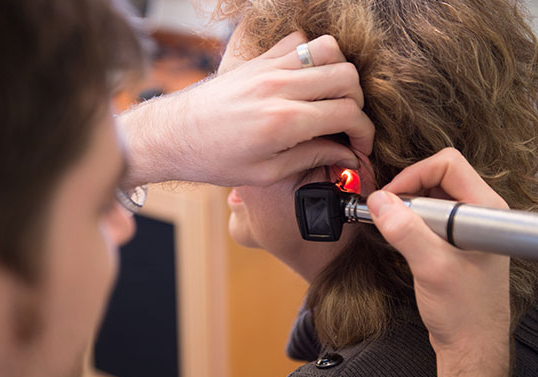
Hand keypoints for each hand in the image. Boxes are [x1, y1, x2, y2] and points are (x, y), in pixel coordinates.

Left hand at [120, 31, 374, 187]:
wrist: (173, 136)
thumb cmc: (213, 160)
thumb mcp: (265, 174)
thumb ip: (310, 158)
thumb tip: (344, 154)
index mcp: (284, 121)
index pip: (348, 114)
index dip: (364, 133)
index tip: (360, 146)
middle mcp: (280, 87)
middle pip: (347, 77)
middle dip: (358, 103)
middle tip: (348, 125)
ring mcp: (268, 68)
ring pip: (329, 50)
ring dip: (339, 74)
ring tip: (331, 99)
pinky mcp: (257, 60)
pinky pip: (298, 41)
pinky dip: (311, 56)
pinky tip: (305, 80)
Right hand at [366, 148, 509, 376]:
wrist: (470, 345)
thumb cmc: (464, 311)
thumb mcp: (431, 267)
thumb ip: (405, 231)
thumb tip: (378, 201)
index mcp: (485, 210)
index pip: (447, 165)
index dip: (414, 175)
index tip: (389, 197)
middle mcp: (479, 213)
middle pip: (437, 177)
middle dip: (406, 191)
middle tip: (384, 214)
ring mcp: (467, 227)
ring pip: (430, 197)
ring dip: (405, 209)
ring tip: (390, 229)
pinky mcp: (454, 241)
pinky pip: (427, 217)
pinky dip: (408, 223)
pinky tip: (400, 240)